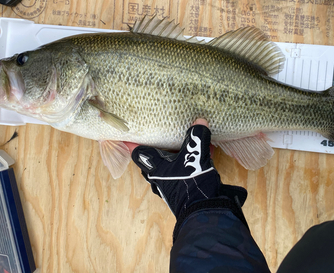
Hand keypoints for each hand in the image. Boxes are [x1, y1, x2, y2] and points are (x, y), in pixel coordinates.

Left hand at [130, 119, 246, 218]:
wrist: (206, 213)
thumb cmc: (193, 183)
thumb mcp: (197, 156)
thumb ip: (198, 137)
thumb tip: (199, 120)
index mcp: (155, 168)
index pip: (137, 152)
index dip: (132, 141)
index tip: (126, 132)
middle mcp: (159, 177)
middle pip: (153, 158)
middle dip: (158, 145)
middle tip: (162, 131)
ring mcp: (171, 186)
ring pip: (169, 165)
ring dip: (177, 153)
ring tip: (188, 139)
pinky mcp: (184, 190)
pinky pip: (184, 171)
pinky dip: (191, 160)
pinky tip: (207, 152)